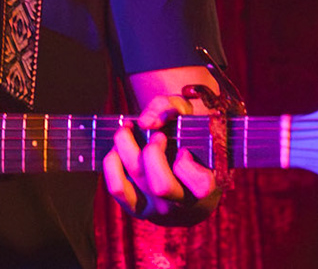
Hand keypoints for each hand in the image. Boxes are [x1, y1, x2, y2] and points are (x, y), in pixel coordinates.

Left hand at [101, 91, 223, 226]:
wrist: (185, 178)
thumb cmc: (190, 142)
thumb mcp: (189, 118)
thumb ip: (172, 108)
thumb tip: (145, 122)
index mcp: (205, 187)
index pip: (201, 185)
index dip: (188, 163)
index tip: (184, 149)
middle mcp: (181, 203)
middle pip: (161, 186)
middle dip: (153, 152)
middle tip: (156, 137)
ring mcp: (158, 209)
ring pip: (137, 181)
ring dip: (126, 147)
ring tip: (129, 132)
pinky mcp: (137, 208)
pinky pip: (117, 188)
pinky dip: (112, 162)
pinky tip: (118, 149)